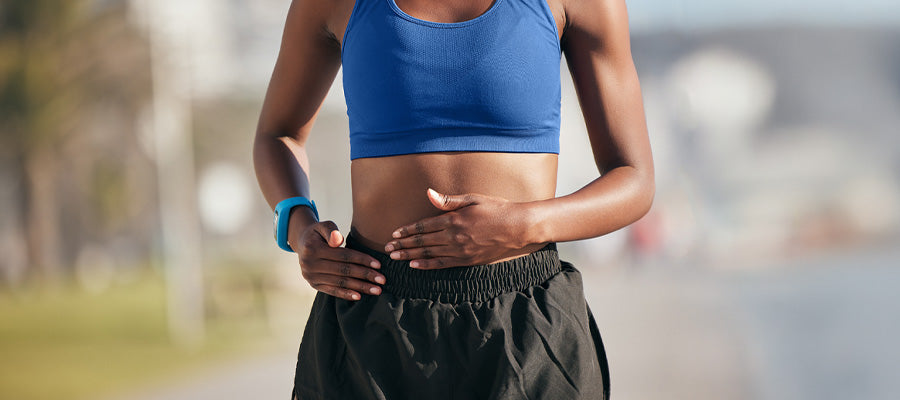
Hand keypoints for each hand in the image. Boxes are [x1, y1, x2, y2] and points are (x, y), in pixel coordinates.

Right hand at [295, 221, 385, 300]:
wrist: (302, 243)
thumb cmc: (318, 233)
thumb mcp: (322, 225)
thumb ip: (331, 231)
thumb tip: (338, 240)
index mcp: (313, 249)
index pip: (343, 255)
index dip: (362, 260)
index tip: (378, 265)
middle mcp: (310, 264)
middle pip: (344, 270)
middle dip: (365, 275)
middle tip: (382, 280)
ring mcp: (311, 276)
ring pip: (340, 282)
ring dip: (360, 287)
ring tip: (377, 290)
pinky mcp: (314, 285)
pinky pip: (332, 291)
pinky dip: (346, 294)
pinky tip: (359, 296)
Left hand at [384, 188, 531, 268]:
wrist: (517, 227)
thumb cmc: (496, 209)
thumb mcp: (472, 199)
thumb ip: (448, 200)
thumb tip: (429, 193)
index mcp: (454, 219)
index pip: (424, 226)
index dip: (407, 231)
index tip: (394, 234)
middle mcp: (454, 236)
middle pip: (423, 241)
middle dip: (403, 245)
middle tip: (387, 248)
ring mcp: (460, 250)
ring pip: (429, 253)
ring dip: (410, 255)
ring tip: (395, 257)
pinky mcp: (467, 260)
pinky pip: (442, 264)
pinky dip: (427, 265)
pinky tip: (414, 265)